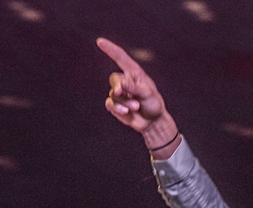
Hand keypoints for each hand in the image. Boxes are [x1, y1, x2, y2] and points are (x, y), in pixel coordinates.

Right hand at [97, 38, 177, 152]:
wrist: (152, 121)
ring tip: (136, 107)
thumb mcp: (148, 94)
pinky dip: (117, 108)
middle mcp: (125, 81)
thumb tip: (121, 84)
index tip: (99, 41)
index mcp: (134, 73)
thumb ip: (135, 88)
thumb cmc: (153, 103)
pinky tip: (125, 112)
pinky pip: (110, 104)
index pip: (120, 58)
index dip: (110, 49)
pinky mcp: (116, 105)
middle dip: (117, 86)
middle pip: (114, 79)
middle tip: (120, 91)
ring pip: (113, 94)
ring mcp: (119, 93)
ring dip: (124, 102)